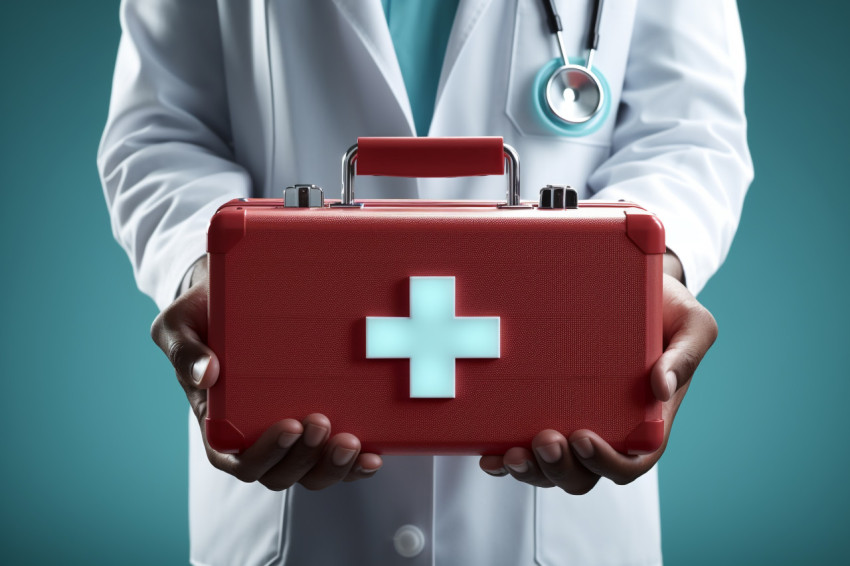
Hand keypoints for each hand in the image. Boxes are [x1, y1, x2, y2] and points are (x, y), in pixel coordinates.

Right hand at [151, 257, 382, 490]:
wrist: (236, 292)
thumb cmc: (204, 313)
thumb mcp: (179, 325)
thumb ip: (184, 350)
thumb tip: (207, 374)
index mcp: (220, 422)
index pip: (237, 459)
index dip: (265, 455)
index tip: (290, 425)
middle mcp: (256, 435)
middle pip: (280, 473)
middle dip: (304, 459)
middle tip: (322, 422)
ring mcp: (291, 432)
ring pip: (311, 473)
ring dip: (333, 467)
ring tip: (352, 442)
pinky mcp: (321, 421)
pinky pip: (336, 457)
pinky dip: (355, 464)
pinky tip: (374, 454)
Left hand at [479, 254, 717, 493]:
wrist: (630, 283)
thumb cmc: (664, 310)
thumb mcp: (689, 325)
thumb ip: (685, 354)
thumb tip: (662, 387)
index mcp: (645, 422)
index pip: (629, 462)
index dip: (605, 463)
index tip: (581, 436)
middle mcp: (608, 430)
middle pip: (584, 475)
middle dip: (561, 469)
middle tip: (544, 440)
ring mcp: (572, 422)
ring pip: (551, 469)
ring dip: (531, 470)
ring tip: (512, 453)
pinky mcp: (542, 408)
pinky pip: (524, 445)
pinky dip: (506, 458)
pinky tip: (489, 454)